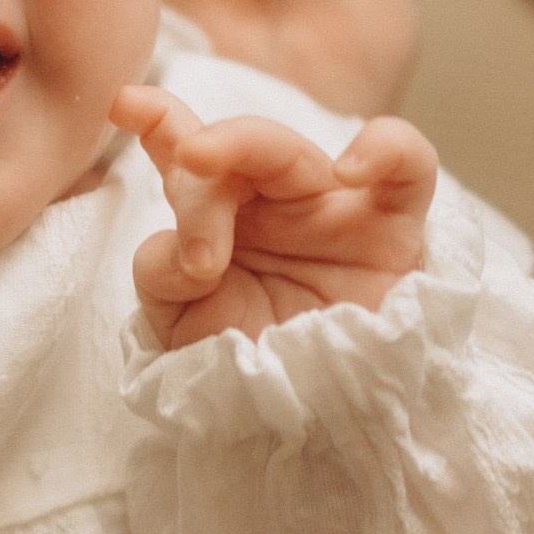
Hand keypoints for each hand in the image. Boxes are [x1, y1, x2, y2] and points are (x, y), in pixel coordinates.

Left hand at [117, 84, 434, 349]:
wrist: (313, 427)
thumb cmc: (250, 367)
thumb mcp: (184, 326)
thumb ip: (164, 276)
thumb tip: (178, 249)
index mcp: (224, 219)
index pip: (191, 156)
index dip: (161, 120)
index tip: (124, 106)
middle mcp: (275, 205)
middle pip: (236, 148)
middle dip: (198, 149)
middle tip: (182, 167)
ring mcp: (335, 212)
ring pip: (291, 151)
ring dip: (244, 149)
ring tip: (205, 190)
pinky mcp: (396, 231)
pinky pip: (408, 168)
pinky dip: (384, 150)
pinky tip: (349, 171)